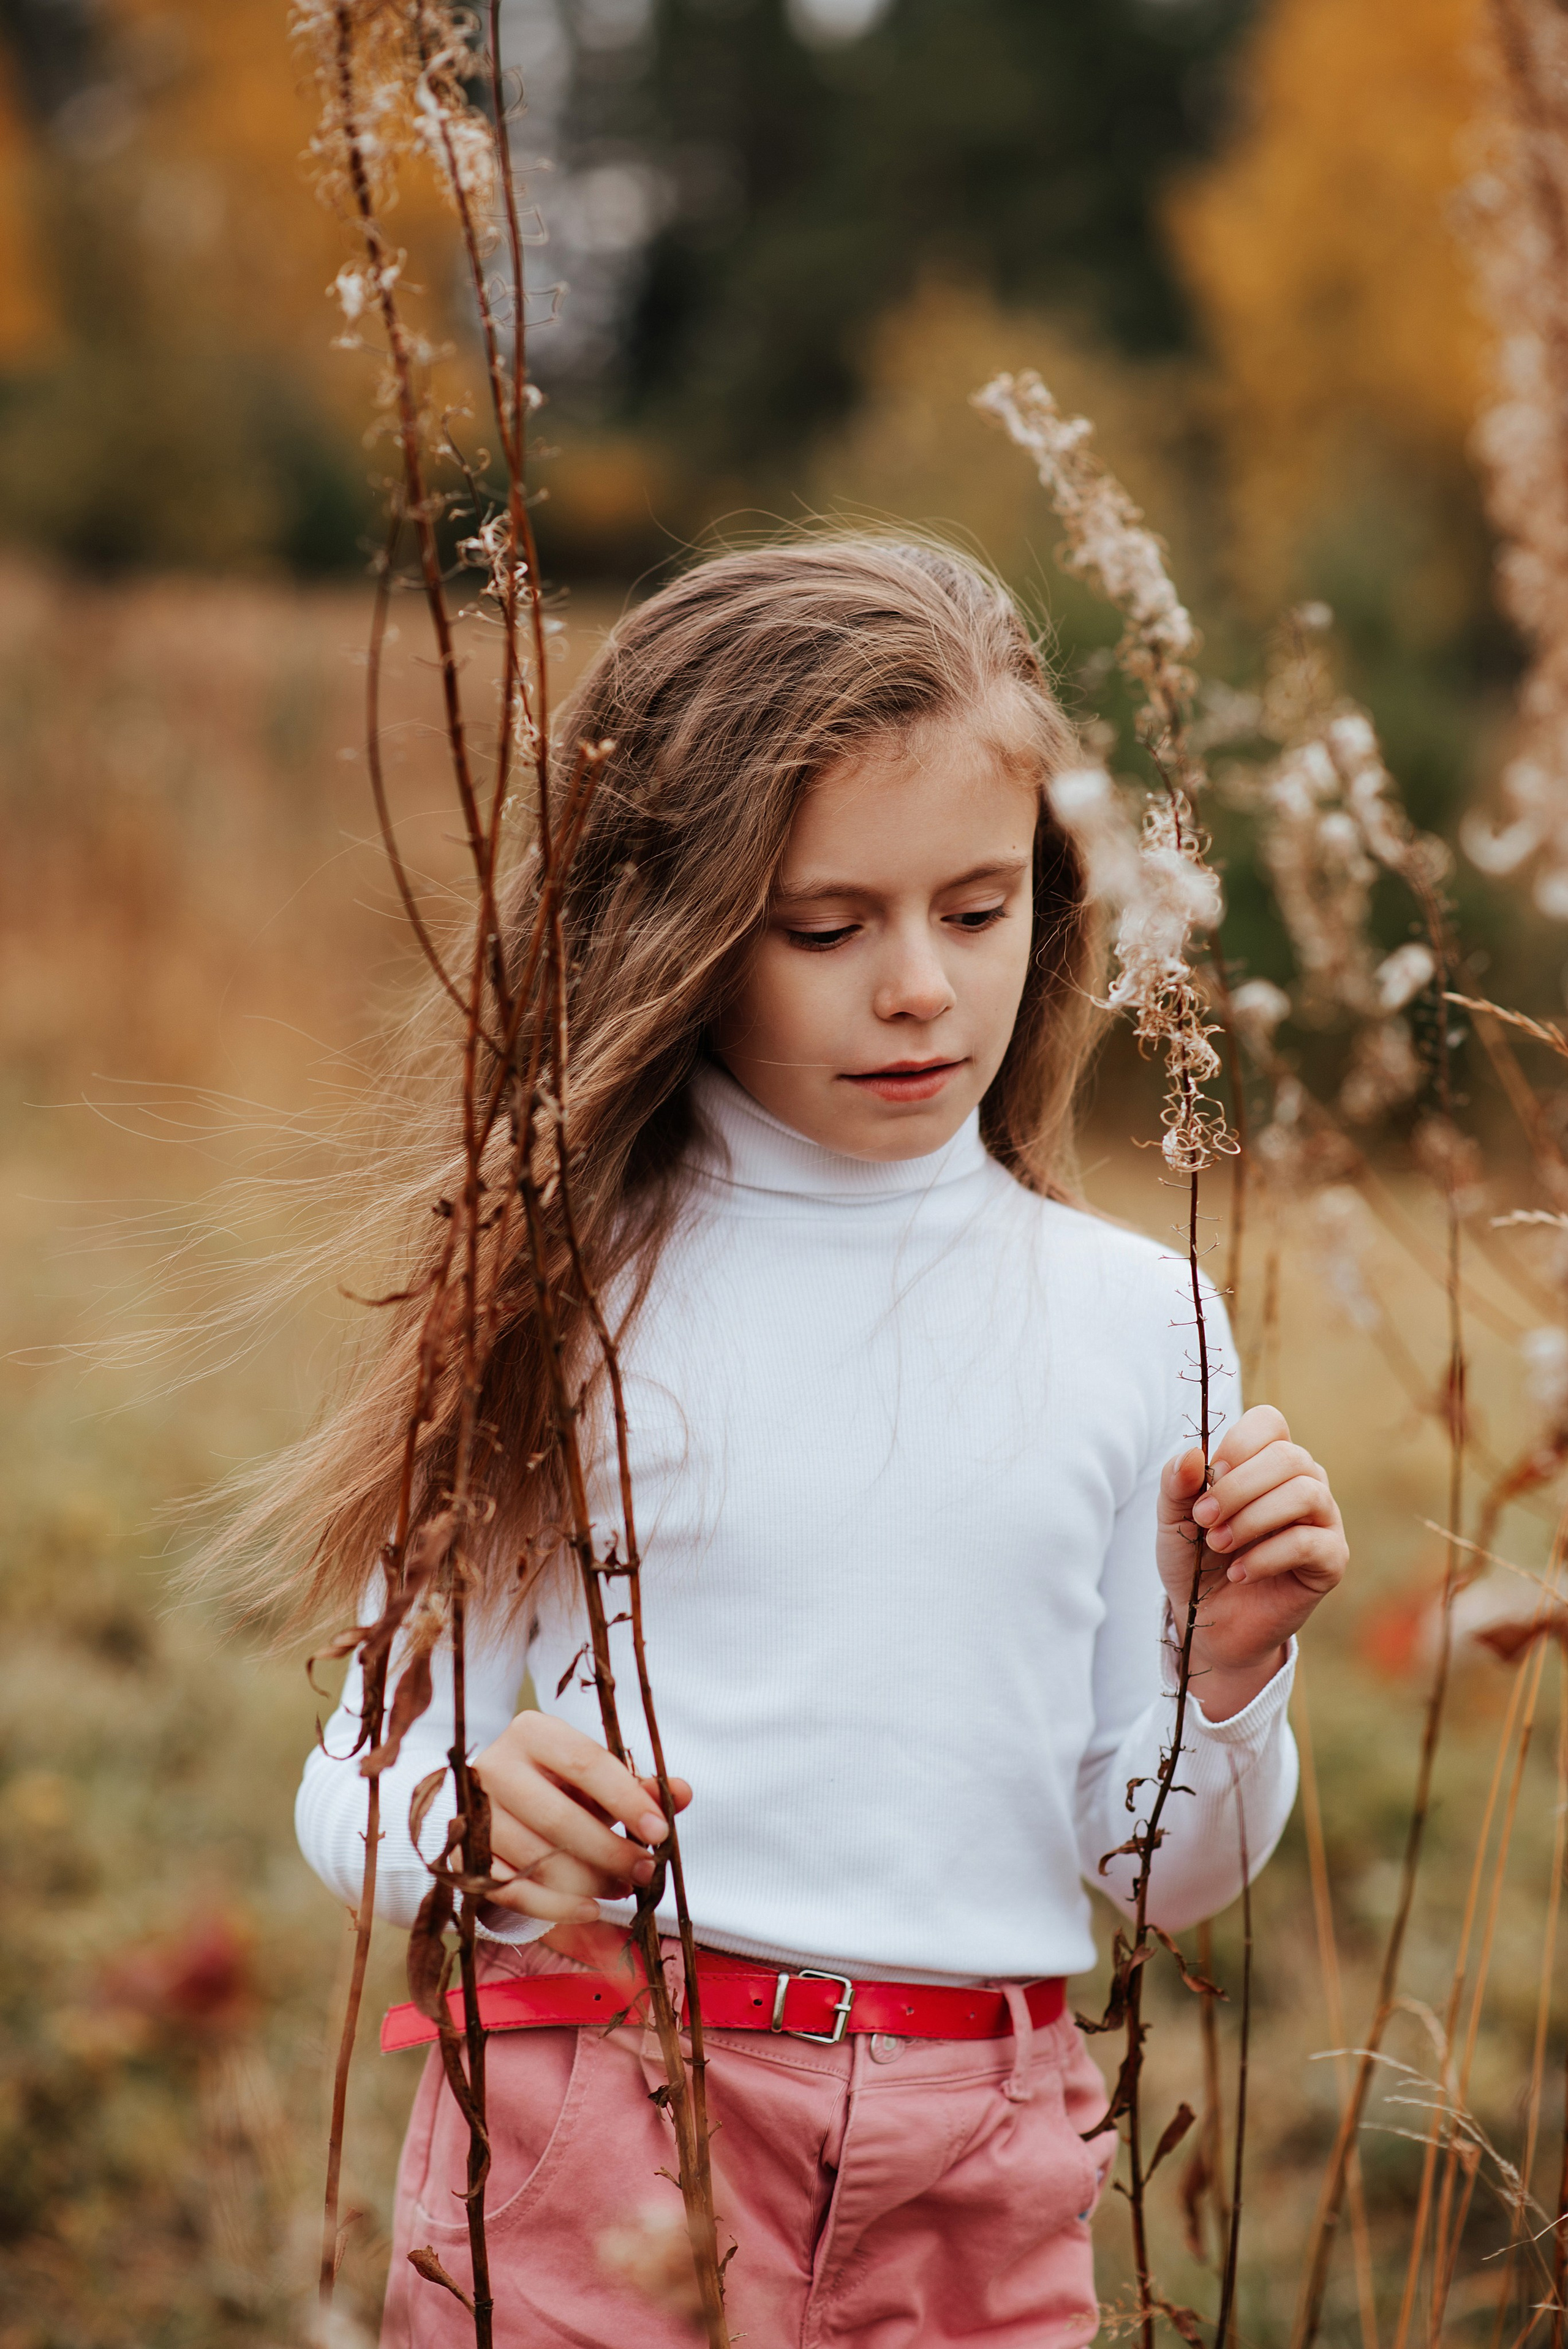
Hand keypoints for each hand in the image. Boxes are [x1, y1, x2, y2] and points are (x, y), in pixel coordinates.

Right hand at [471, 1710, 692, 1927]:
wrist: (489, 1803)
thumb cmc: (558, 1785)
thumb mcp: (596, 1779)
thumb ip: (638, 1786)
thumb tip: (682, 1794)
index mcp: (533, 1732)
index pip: (586, 1763)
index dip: (627, 1800)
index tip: (660, 1832)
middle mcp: (494, 1767)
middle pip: (560, 1818)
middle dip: (612, 1851)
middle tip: (646, 1872)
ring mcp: (473, 1815)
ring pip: (538, 1860)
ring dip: (590, 1882)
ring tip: (621, 1888)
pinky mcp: (463, 1858)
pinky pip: (514, 1892)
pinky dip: (557, 1908)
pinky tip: (590, 1908)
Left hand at [1156, 1404, 1346, 1720]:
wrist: (1208, 1621)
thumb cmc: (1195, 1559)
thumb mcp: (1173, 1519)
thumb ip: (1176, 1484)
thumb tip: (1192, 1455)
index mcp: (1266, 1462)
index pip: (1269, 1422)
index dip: (1239, 1443)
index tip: (1209, 1476)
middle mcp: (1303, 1482)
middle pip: (1288, 1456)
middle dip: (1238, 1487)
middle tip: (1204, 1520)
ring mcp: (1323, 1519)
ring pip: (1306, 1493)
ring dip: (1252, 1519)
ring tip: (1219, 1545)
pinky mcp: (1331, 1560)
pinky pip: (1310, 1542)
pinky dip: (1267, 1556)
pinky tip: (1240, 1573)